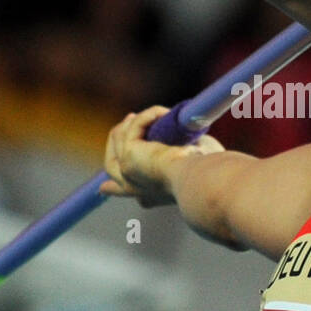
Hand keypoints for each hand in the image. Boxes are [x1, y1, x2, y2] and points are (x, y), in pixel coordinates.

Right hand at [101, 105, 226, 208]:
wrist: (202, 180)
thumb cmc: (208, 175)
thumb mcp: (193, 166)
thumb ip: (186, 156)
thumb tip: (193, 139)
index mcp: (149, 196)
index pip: (125, 192)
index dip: (113, 188)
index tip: (103, 187)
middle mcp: (134, 188)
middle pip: (110, 162)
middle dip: (116, 138)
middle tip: (130, 118)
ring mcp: (126, 171)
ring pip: (118, 137)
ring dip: (138, 120)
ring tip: (160, 113)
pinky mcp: (128, 154)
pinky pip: (133, 127)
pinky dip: (149, 115)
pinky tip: (165, 113)